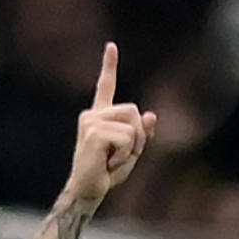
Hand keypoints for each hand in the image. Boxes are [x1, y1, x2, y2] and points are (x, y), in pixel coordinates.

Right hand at [65, 42, 155, 209]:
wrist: (86, 192)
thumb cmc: (106, 174)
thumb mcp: (130, 152)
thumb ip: (141, 133)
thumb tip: (151, 114)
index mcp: (99, 116)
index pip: (105, 86)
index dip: (108, 66)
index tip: (111, 46)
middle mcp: (92, 115)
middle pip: (133, 111)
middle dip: (138, 136)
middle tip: (120, 157)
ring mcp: (91, 122)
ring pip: (132, 125)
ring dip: (131, 147)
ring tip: (113, 160)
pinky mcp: (94, 133)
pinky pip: (126, 139)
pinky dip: (125, 155)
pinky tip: (108, 163)